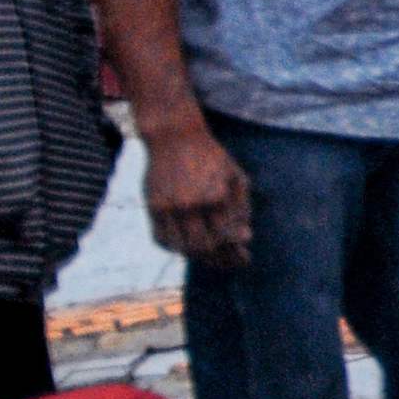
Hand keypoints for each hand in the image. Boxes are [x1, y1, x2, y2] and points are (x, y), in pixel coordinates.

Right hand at [144, 121, 253, 267]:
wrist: (174, 138)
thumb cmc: (212, 158)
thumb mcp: (236, 177)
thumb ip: (242, 208)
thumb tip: (245, 238)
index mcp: (215, 195)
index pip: (226, 236)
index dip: (235, 248)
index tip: (244, 251)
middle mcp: (189, 204)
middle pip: (204, 247)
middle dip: (221, 258)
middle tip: (232, 260)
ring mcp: (168, 207)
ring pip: (182, 248)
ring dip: (199, 256)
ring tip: (213, 256)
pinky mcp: (152, 207)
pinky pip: (161, 239)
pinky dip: (176, 248)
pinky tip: (189, 247)